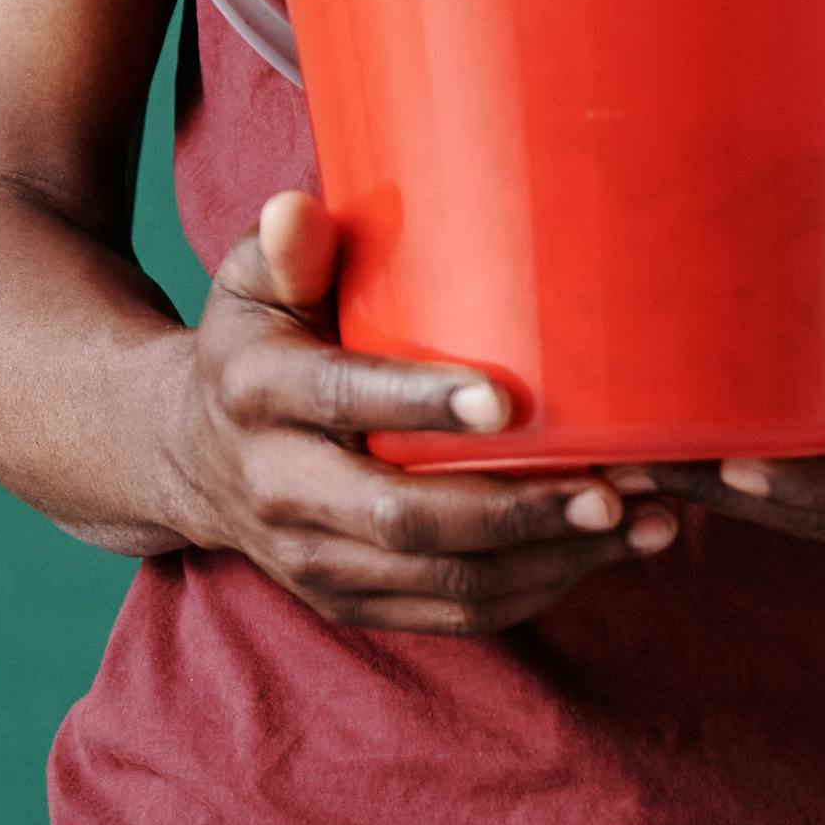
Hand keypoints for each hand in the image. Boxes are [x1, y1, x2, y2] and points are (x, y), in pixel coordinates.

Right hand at [165, 190, 677, 634]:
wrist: (185, 452)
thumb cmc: (252, 342)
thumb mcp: (251, 283)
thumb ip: (288, 250)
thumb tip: (300, 209)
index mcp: (254, 393)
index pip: (342, 401)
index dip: (421, 404)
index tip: (508, 401)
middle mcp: (276, 488)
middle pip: (404, 519)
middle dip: (515, 509)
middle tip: (610, 485)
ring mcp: (311, 561)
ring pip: (444, 581)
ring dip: (551, 559)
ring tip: (638, 520)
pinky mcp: (348, 605)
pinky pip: (455, 615)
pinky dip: (537, 590)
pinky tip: (602, 551)